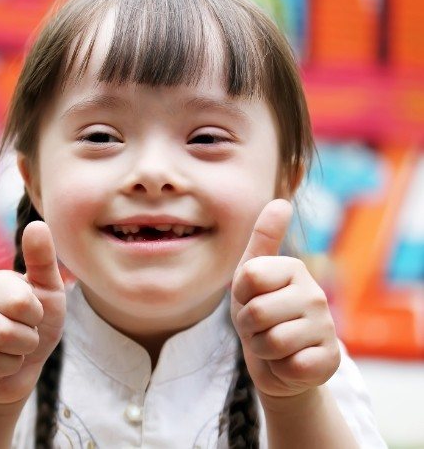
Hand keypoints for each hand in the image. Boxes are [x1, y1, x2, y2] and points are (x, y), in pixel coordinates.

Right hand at [0, 221, 65, 405]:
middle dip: (25, 345)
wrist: (26, 363)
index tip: (34, 315)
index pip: (21, 306)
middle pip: (3, 336)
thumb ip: (43, 259)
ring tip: (10, 354)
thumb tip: (36, 224)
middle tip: (24, 339)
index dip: (35, 318)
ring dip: (9, 365)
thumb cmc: (40, 322)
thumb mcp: (50, 290)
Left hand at [230, 199, 339, 399]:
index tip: (249, 297)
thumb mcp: (250, 276)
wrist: (276, 360)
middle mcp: (314, 293)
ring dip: (262, 349)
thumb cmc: (260, 312)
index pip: (249, 276)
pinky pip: (290, 366)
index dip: (240, 294)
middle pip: (256, 312)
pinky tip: (289, 361)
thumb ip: (263, 239)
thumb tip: (281, 201)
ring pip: (272, 342)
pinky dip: (280, 368)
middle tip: (260, 327)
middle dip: (248, 327)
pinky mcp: (330, 359)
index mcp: (293, 268)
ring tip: (272, 343)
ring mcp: (326, 327)